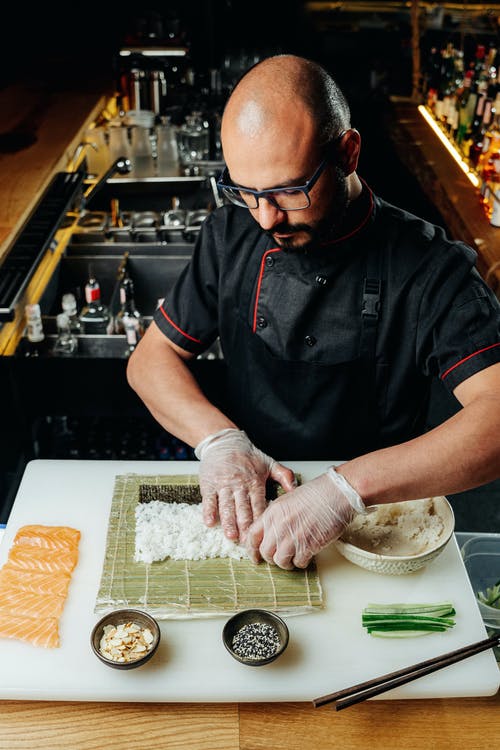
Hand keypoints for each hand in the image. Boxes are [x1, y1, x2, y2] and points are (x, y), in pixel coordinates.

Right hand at [196, 428, 295, 540]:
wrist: (224, 442)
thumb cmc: (248, 456)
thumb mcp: (269, 463)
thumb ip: (285, 476)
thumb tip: (297, 490)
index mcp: (255, 482)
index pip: (259, 504)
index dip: (261, 520)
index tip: (264, 535)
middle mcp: (239, 484)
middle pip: (243, 508)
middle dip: (245, 525)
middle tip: (248, 542)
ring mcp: (223, 484)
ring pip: (226, 506)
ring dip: (228, 521)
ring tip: (231, 535)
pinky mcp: (209, 484)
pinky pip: (209, 499)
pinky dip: (209, 511)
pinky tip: (209, 523)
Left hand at [245, 467, 365, 569]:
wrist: (336, 494)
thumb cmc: (317, 494)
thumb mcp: (288, 500)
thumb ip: (276, 516)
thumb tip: (272, 531)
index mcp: (272, 512)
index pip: (252, 536)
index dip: (252, 549)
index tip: (255, 556)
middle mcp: (279, 525)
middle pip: (265, 552)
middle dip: (271, 558)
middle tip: (279, 557)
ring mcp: (293, 537)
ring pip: (280, 561)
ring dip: (286, 563)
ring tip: (293, 558)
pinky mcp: (308, 546)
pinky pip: (298, 563)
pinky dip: (302, 562)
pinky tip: (306, 555)